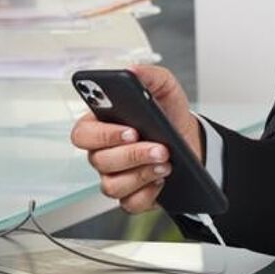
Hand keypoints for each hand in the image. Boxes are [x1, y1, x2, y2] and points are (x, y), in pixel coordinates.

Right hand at [69, 65, 203, 213]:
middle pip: (99, 161)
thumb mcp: (165, 88)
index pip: (82, 133)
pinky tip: (162, 180)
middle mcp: (103, 153)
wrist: (192, 141)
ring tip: (166, 162)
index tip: (130, 130)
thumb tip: (131, 70)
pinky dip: (148, 193)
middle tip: (160, 148)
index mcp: (102, 125)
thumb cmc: (169, 115)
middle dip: (132, 155)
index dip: (103, 135)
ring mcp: (115, 177)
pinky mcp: (131, 196)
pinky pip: (129, 203)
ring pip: (111, 185)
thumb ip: (149, 75)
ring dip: (142, 174)